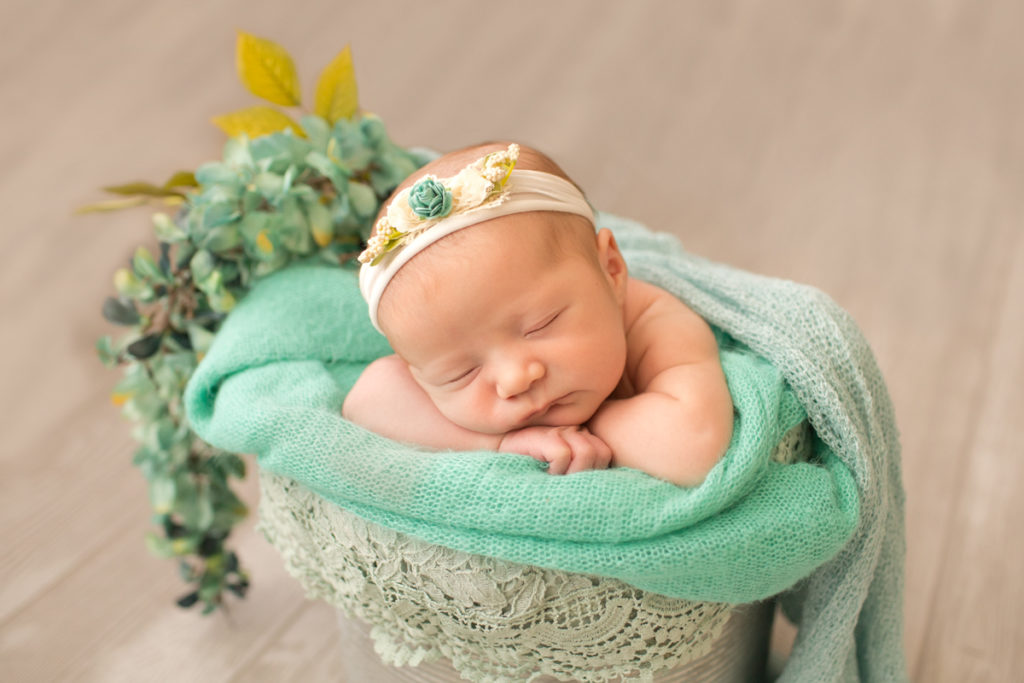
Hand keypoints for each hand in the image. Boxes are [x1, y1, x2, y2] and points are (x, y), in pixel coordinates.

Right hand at [497, 426, 612, 474]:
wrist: (494, 461)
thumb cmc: (529, 474)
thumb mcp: (560, 477)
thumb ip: (580, 476)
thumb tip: (603, 494)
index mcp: (580, 438)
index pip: (604, 454)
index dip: (595, 473)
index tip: (574, 485)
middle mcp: (571, 431)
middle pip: (599, 453)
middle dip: (586, 475)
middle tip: (565, 485)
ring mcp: (556, 431)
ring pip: (586, 452)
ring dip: (572, 474)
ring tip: (555, 480)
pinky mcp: (541, 436)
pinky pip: (563, 454)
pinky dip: (556, 469)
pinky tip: (543, 474)